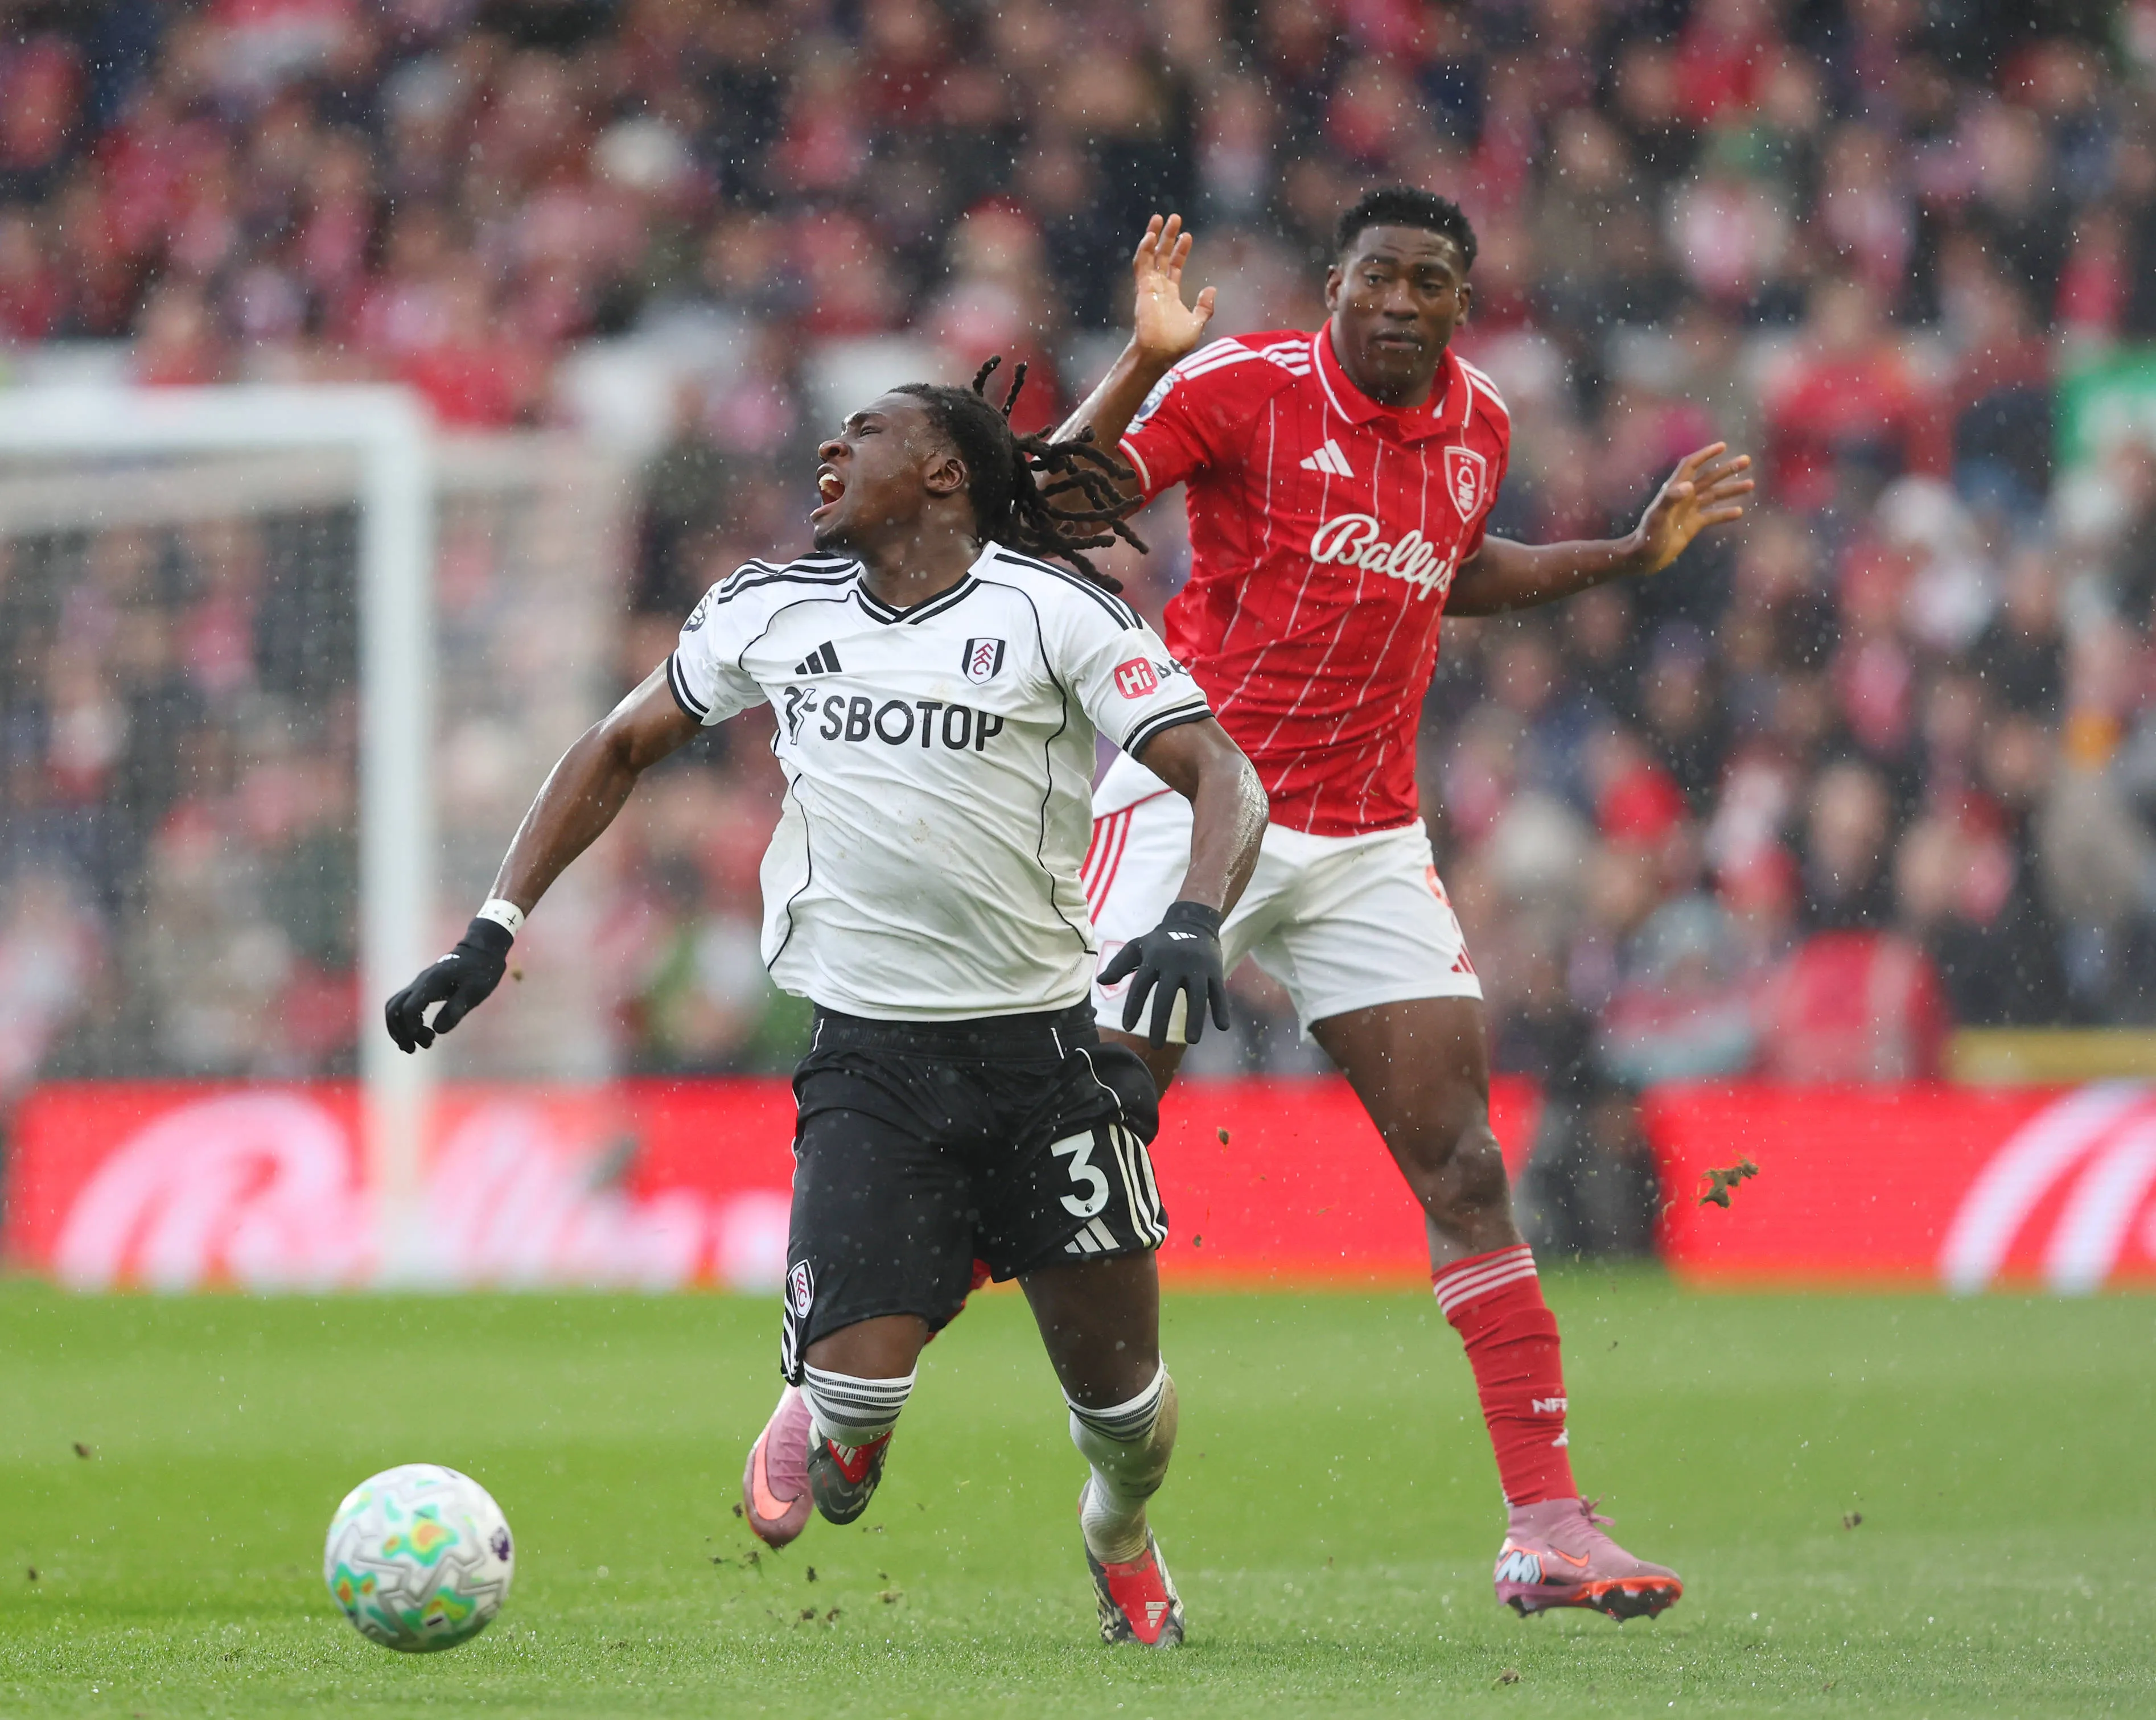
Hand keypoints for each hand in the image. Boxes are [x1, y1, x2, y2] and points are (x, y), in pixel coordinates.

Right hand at [383, 918, 512, 1052]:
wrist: (480, 951)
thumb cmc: (481, 971)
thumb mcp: (476, 990)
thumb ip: (457, 1008)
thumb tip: (438, 1030)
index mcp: (432, 983)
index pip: (410, 1009)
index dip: (413, 1028)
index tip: (429, 1040)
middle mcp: (419, 983)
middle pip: (394, 1009)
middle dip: (401, 1032)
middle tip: (417, 1048)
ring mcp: (418, 984)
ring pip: (393, 1006)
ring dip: (398, 1028)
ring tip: (414, 1046)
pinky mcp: (420, 988)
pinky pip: (400, 1004)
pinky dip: (402, 1021)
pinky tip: (415, 1034)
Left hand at [1098, 900, 1229, 1048]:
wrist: (1193, 922)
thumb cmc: (1161, 941)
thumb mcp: (1138, 946)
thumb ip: (1119, 964)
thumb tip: (1101, 981)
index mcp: (1154, 959)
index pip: (1140, 986)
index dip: (1132, 1007)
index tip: (1127, 1028)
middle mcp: (1175, 963)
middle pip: (1166, 995)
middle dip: (1160, 1021)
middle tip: (1156, 1045)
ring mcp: (1197, 967)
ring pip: (1197, 995)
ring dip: (1195, 1019)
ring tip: (1191, 1040)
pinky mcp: (1215, 970)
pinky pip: (1219, 991)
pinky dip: (1222, 1008)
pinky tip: (1222, 1027)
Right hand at [1130, 213, 1216, 370]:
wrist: (1161, 351)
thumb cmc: (1176, 342)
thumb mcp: (1197, 322)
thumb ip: (1205, 306)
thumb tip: (1212, 289)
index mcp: (1170, 293)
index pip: (1175, 266)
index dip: (1181, 250)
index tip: (1188, 235)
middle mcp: (1159, 287)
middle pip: (1162, 255)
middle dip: (1168, 236)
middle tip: (1175, 217)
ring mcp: (1150, 286)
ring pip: (1150, 255)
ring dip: (1154, 236)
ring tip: (1160, 217)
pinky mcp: (1143, 288)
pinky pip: (1141, 265)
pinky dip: (1144, 250)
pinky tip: (1150, 236)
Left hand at [1629, 443, 1753, 574]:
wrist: (1643, 558)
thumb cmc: (1647, 537)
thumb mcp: (1657, 517)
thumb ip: (1670, 500)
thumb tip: (1689, 486)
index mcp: (1674, 490)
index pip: (1691, 466)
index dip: (1705, 455)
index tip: (1723, 446)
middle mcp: (1683, 497)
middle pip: (1708, 478)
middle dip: (1727, 469)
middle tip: (1747, 460)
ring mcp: (1688, 511)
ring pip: (1714, 495)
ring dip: (1731, 489)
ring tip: (1750, 484)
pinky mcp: (1692, 526)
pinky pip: (1712, 516)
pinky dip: (1725, 514)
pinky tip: (1739, 512)